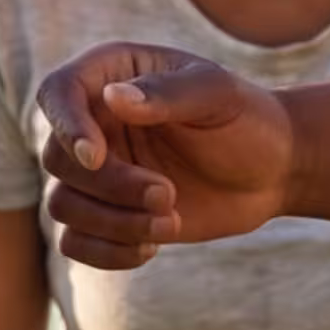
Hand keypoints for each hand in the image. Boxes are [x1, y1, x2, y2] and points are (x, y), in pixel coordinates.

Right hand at [32, 42, 293, 269]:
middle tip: (167, 194)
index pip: (57, 92)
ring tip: (170, 223)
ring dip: (114, 223)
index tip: (96, 157)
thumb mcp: (217, 95)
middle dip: (110, 185)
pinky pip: (74, 241)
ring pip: (62, 204)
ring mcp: (96, 172)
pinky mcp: (106, 214)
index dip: (65, 124)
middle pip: (58, 158)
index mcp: (109, 77)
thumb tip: (113, 98)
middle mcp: (92, 123)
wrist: (273, 171)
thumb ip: (167, 92)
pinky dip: (107, 252)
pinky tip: (152, 247)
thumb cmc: (246, 119)